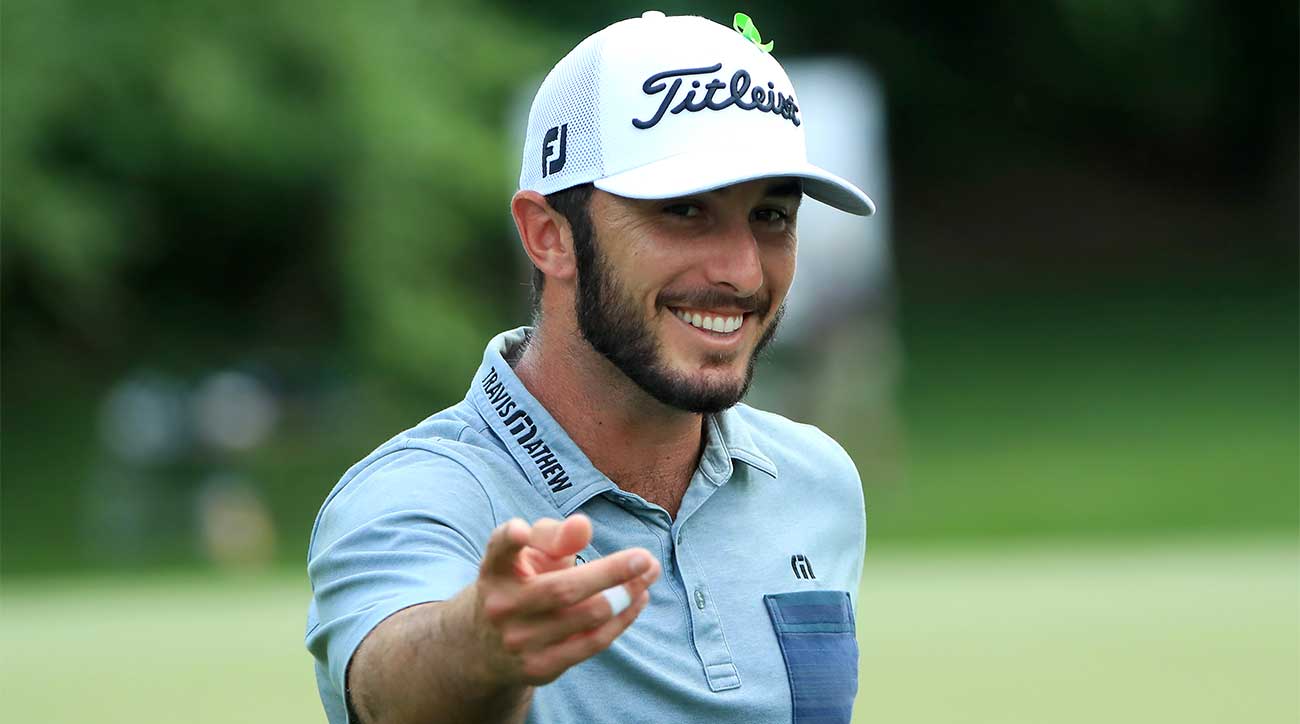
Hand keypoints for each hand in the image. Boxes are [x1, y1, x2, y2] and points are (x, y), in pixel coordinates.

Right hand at [472, 514, 659, 685]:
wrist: (488, 649)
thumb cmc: (521, 582)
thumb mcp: (530, 554)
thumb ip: (554, 535)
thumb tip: (583, 527)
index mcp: (495, 569)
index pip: (499, 548)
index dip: (510, 538)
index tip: (521, 531)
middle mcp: (501, 606)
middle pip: (564, 589)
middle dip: (611, 573)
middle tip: (645, 558)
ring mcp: (519, 641)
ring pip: (587, 616)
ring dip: (627, 594)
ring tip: (648, 574)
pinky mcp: (539, 668)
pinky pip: (592, 642)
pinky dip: (622, 619)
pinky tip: (638, 600)